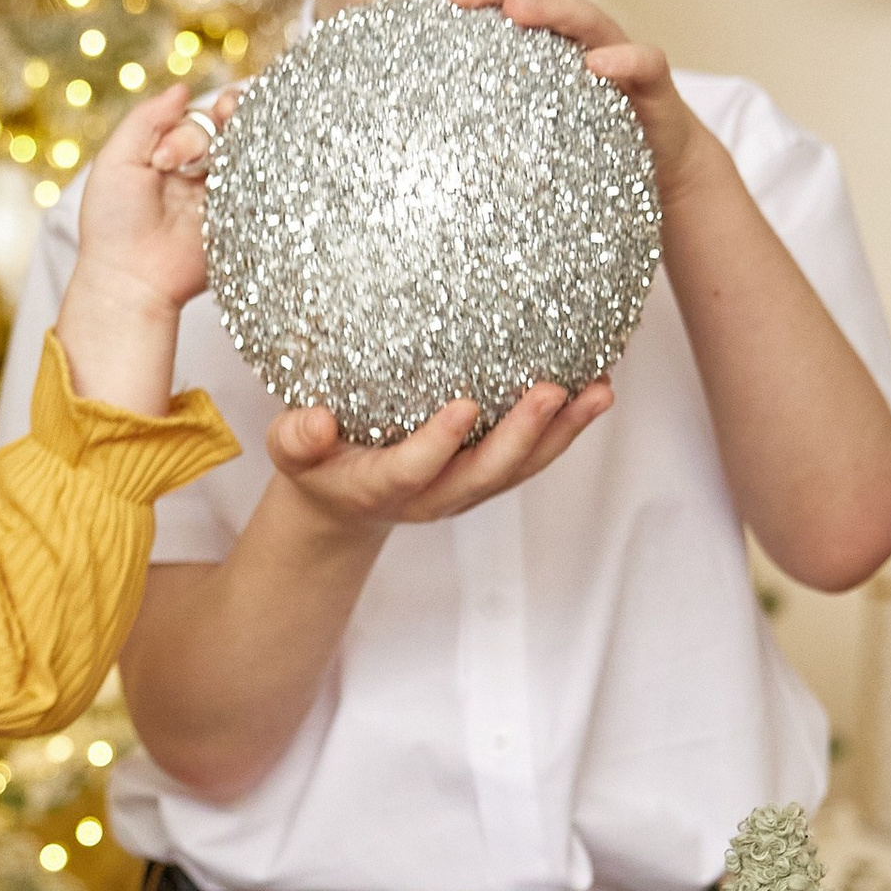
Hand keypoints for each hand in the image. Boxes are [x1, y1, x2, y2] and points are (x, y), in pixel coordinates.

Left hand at [52, 80, 241, 418]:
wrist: (130, 279)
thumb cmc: (113, 223)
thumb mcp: (116, 160)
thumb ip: (145, 120)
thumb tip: (183, 88)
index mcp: (171, 152)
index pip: (198, 118)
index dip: (192, 125)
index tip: (166, 157)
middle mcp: (201, 169)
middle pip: (230, 126)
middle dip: (229, 118)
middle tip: (222, 124)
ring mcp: (225, 191)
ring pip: (252, 147)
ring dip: (249, 136)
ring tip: (235, 144)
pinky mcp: (244, 216)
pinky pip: (264, 182)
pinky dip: (265, 167)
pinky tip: (257, 165)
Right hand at [267, 380, 610, 532]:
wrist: (344, 499)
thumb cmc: (318, 463)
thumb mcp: (292, 451)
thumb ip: (298, 438)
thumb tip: (317, 421)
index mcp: (381, 486)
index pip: (413, 469)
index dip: (439, 443)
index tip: (464, 406)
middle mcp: (433, 495)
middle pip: (484, 473)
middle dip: (521, 435)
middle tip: (551, 391)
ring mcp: (466, 488)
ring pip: (520, 468)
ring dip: (561, 433)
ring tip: (599, 392)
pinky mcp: (488, 475)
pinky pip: (533, 458)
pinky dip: (566, 429)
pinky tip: (597, 391)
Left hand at [406, 0, 708, 195]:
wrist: (659, 158)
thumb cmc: (583, 132)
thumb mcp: (524, 112)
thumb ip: (483, 96)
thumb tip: (411, 107)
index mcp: (546, 33)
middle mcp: (580, 32)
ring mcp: (618, 51)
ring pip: (585, 18)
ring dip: (550, 10)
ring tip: (515, 11)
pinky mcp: (653, 83)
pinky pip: (643, 63)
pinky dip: (623, 60)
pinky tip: (598, 65)